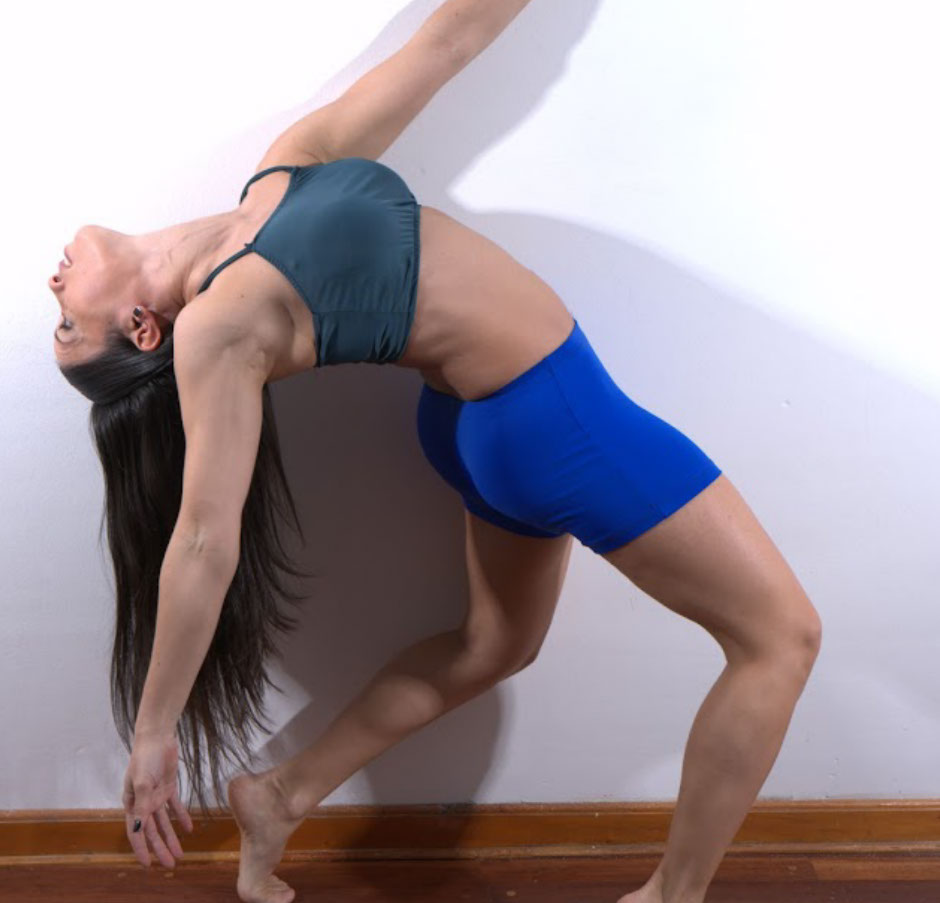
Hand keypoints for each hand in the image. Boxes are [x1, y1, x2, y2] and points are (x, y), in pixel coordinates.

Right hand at [122, 731, 193, 867]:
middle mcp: (144, 803)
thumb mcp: (143, 781)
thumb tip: (140, 828)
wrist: (158, 737)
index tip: (147, 865)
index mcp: (132, 803)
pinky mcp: (168, 788)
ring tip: (180, 853)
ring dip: (171, 838)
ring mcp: (156, 796)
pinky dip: (182, 818)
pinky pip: (175, 807)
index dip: (141, 849)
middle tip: (170, 864)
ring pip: (164, 823)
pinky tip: (189, 829)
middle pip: (153, 831)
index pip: (136, 832)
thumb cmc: (145, 757)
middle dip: (160, 848)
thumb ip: (142, 804)